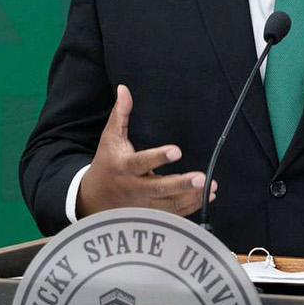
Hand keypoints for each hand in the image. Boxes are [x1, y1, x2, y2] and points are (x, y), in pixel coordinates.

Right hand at [77, 85, 215, 217]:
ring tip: (210, 187)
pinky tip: (206, 196)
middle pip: (159, 189)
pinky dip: (191, 207)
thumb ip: (120, 115)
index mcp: (124, 167)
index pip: (141, 162)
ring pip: (169, 204)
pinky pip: (172, 214)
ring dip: (191, 197)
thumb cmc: (107, 164)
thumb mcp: (109, 138)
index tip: (177, 151)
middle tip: (201, 178)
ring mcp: (142, 205)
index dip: (158, 158)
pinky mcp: (150, 215)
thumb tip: (124, 89)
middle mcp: (134, 188)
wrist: (93, 199)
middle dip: (181, 184)